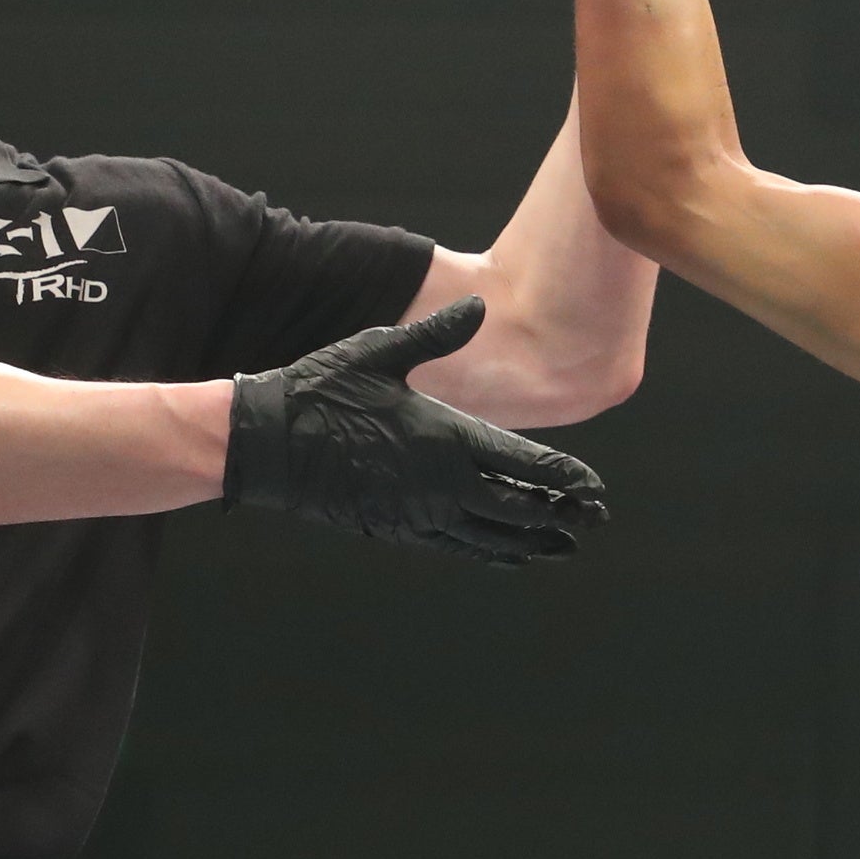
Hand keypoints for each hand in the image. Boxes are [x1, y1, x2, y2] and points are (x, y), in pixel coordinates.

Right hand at [226, 299, 608, 563]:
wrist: (264, 443)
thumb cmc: (320, 390)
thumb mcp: (380, 352)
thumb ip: (437, 334)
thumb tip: (480, 303)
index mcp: (445, 439)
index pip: (524, 466)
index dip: (566, 479)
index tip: (596, 489)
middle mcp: (440, 486)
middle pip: (518, 509)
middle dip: (561, 515)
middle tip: (593, 518)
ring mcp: (418, 514)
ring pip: (492, 538)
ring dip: (532, 542)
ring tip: (564, 546)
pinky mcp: (396, 530)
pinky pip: (457, 549)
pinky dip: (491, 553)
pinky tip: (510, 555)